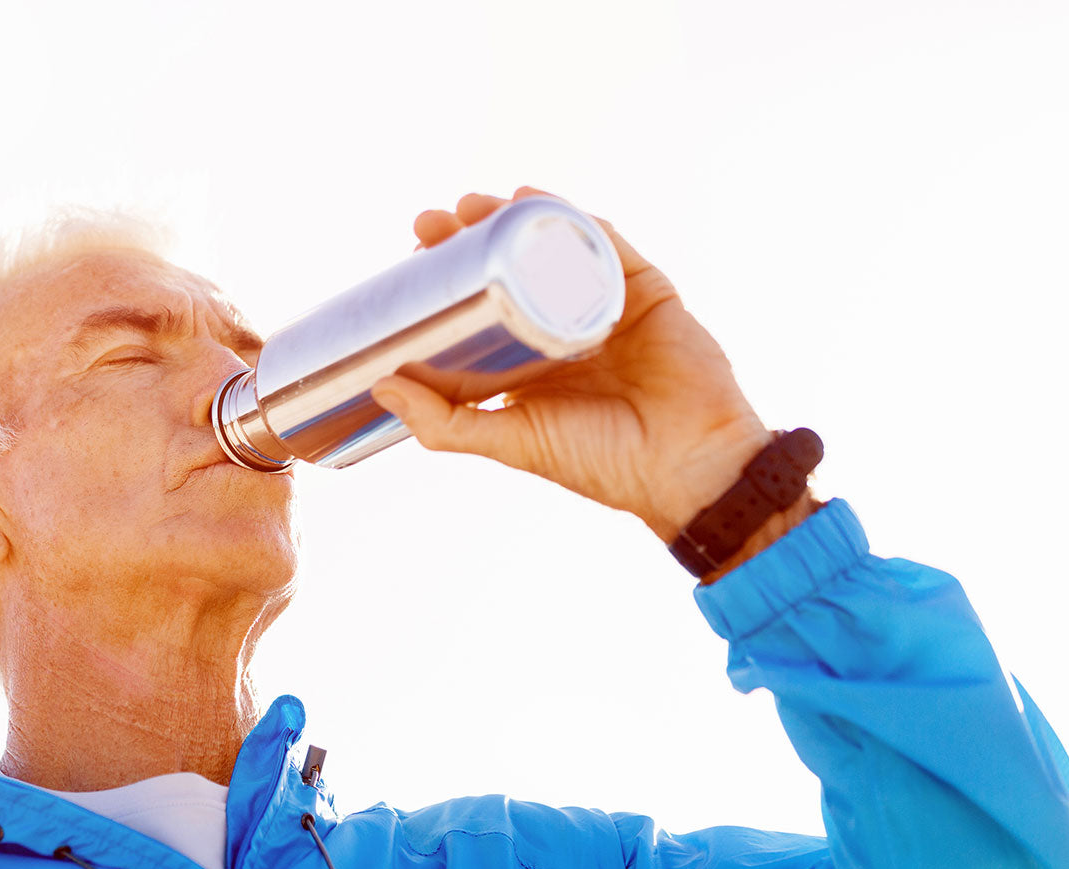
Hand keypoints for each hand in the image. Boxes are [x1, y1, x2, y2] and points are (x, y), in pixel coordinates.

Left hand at [371, 187, 787, 548]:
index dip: (448, 278)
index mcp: (534, 362)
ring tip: (472, 205)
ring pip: (554, 249)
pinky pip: (607, 245)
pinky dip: (571, 219)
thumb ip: (446, 423)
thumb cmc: (602, 462)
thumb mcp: (511, 441)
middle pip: (513, 267)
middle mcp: (567, 327)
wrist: (686, 468)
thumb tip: (382, 385)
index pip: (483, 306)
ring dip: (513, 220)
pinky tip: (535, 201)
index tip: (411, 255)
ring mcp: (607, 304)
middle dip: (470, 239)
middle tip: (431, 222)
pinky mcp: (647, 291)